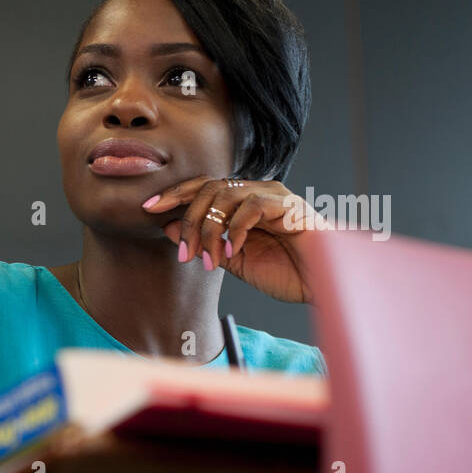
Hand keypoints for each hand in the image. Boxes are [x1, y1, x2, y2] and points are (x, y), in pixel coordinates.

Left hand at [143, 176, 330, 303]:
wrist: (324, 284)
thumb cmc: (287, 272)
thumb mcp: (234, 260)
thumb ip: (205, 243)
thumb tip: (169, 227)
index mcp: (243, 203)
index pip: (203, 188)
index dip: (174, 194)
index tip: (147, 208)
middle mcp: (256, 193)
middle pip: (208, 188)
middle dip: (187, 216)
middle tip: (179, 245)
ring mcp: (273, 196)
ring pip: (225, 196)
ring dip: (209, 230)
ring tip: (209, 259)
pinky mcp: (288, 206)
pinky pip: (250, 207)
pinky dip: (234, 230)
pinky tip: (233, 252)